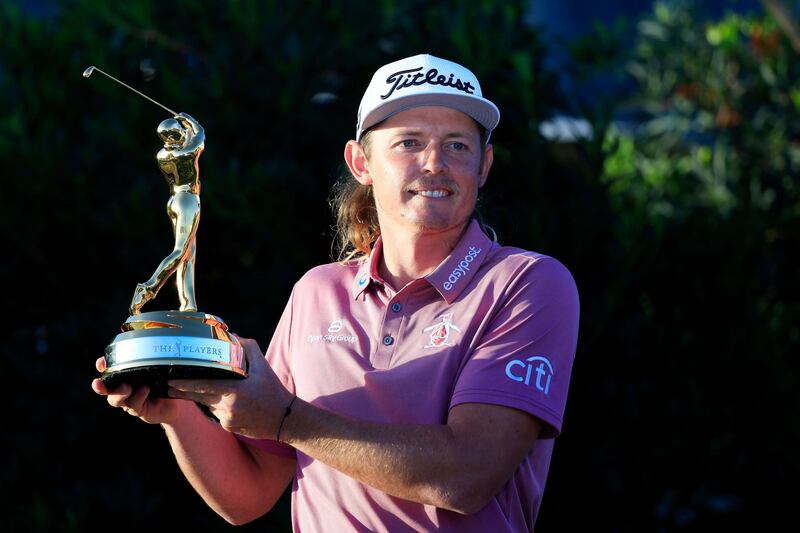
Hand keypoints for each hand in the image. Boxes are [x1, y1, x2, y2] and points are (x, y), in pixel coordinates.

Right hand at [91, 357, 183, 423]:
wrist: (174, 402)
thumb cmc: (162, 381)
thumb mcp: (157, 368)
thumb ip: (151, 358)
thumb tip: (153, 337)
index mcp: (123, 377)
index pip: (108, 370)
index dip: (102, 366)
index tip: (101, 362)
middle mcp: (122, 389)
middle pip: (106, 389)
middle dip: (100, 386)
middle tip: (98, 383)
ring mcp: (128, 401)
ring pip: (116, 400)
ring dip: (119, 393)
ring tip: (127, 387)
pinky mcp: (138, 410)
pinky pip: (134, 405)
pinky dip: (138, 397)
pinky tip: (145, 391)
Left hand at [167, 337, 292, 439]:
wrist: (285, 419)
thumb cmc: (274, 391)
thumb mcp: (263, 367)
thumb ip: (248, 348)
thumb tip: (233, 335)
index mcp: (235, 391)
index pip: (204, 387)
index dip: (185, 385)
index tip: (171, 381)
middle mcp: (228, 407)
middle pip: (200, 397)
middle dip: (184, 391)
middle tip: (169, 385)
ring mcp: (228, 419)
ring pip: (209, 405)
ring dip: (206, 397)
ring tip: (207, 389)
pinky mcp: (229, 427)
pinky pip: (218, 414)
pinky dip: (219, 406)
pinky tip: (231, 402)